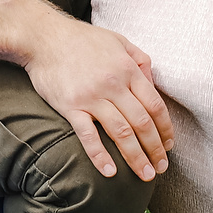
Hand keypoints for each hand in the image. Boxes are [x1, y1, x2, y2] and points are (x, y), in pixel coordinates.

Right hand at [19, 15, 173, 181]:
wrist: (44, 37)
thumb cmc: (82, 39)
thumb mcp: (118, 40)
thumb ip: (139, 60)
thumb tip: (153, 84)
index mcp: (127, 69)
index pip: (154, 104)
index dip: (165, 128)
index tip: (169, 145)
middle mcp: (113, 84)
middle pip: (142, 123)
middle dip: (155, 149)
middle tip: (161, 167)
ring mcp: (91, 97)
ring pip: (121, 132)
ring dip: (136, 157)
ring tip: (145, 174)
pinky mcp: (70, 107)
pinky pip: (88, 135)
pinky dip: (100, 155)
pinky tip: (110, 172)